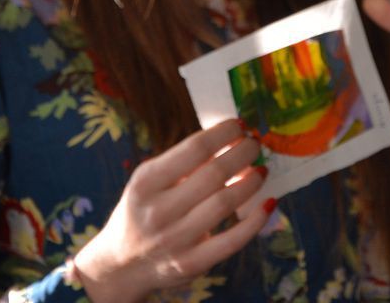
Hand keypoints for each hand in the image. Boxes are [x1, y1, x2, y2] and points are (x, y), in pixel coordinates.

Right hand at [71, 119, 269, 301]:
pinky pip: (233, 240)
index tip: (239, 125)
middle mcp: (159, 210)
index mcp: (146, 182)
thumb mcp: (149, 181)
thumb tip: (230, 139)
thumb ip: (183, 163)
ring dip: (251, 181)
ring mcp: (175, 240)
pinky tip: (267, 203)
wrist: (122, 264)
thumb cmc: (143, 210)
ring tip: (261, 170)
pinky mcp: (191, 264)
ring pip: (226, 202)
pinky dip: (256, 220)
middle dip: (243, 153)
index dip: (224, 133)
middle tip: (255, 145)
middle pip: (214, 173)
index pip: (195, 148)